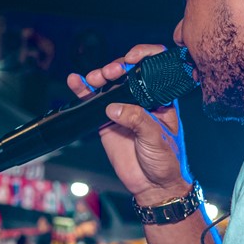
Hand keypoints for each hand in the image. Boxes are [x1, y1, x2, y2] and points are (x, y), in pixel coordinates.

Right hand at [68, 45, 191, 202]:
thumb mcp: (157, 137)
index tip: (132, 58)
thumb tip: (114, 107)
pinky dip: (83, 91)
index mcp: (161, 99)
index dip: (144, 56)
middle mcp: (142, 101)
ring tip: (94, 79)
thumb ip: (137, 120)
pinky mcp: (106, 122)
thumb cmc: (167, 161)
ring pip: (108, 85)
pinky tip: (76, 82)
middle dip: (116, 66)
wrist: (153, 186)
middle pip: (126, 73)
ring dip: (99, 77)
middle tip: (110, 72)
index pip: (154, 68)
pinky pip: (92, 103)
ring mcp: (123, 110)